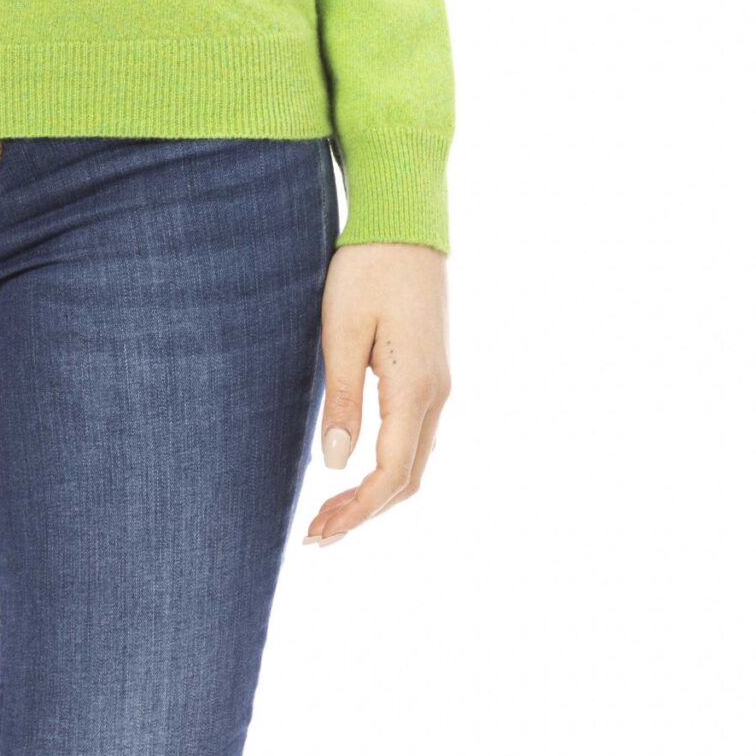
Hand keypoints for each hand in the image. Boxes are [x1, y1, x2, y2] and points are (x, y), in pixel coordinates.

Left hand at [304, 241, 449, 544]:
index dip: (355, 512)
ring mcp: (439, 384)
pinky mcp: (430, 371)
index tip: (317, 533)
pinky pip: (415, 437)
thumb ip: (342, 399)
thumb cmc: (367, 268)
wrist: (405, 222)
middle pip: (407, 479)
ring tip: (330, 511)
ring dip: (376, 493)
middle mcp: (437, 395)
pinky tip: (357, 469)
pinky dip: (387, 466)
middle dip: (364, 512)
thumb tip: (334, 464)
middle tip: (316, 534)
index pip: (389, 475)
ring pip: (414, 460)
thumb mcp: (342, 330)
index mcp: (415, 390)